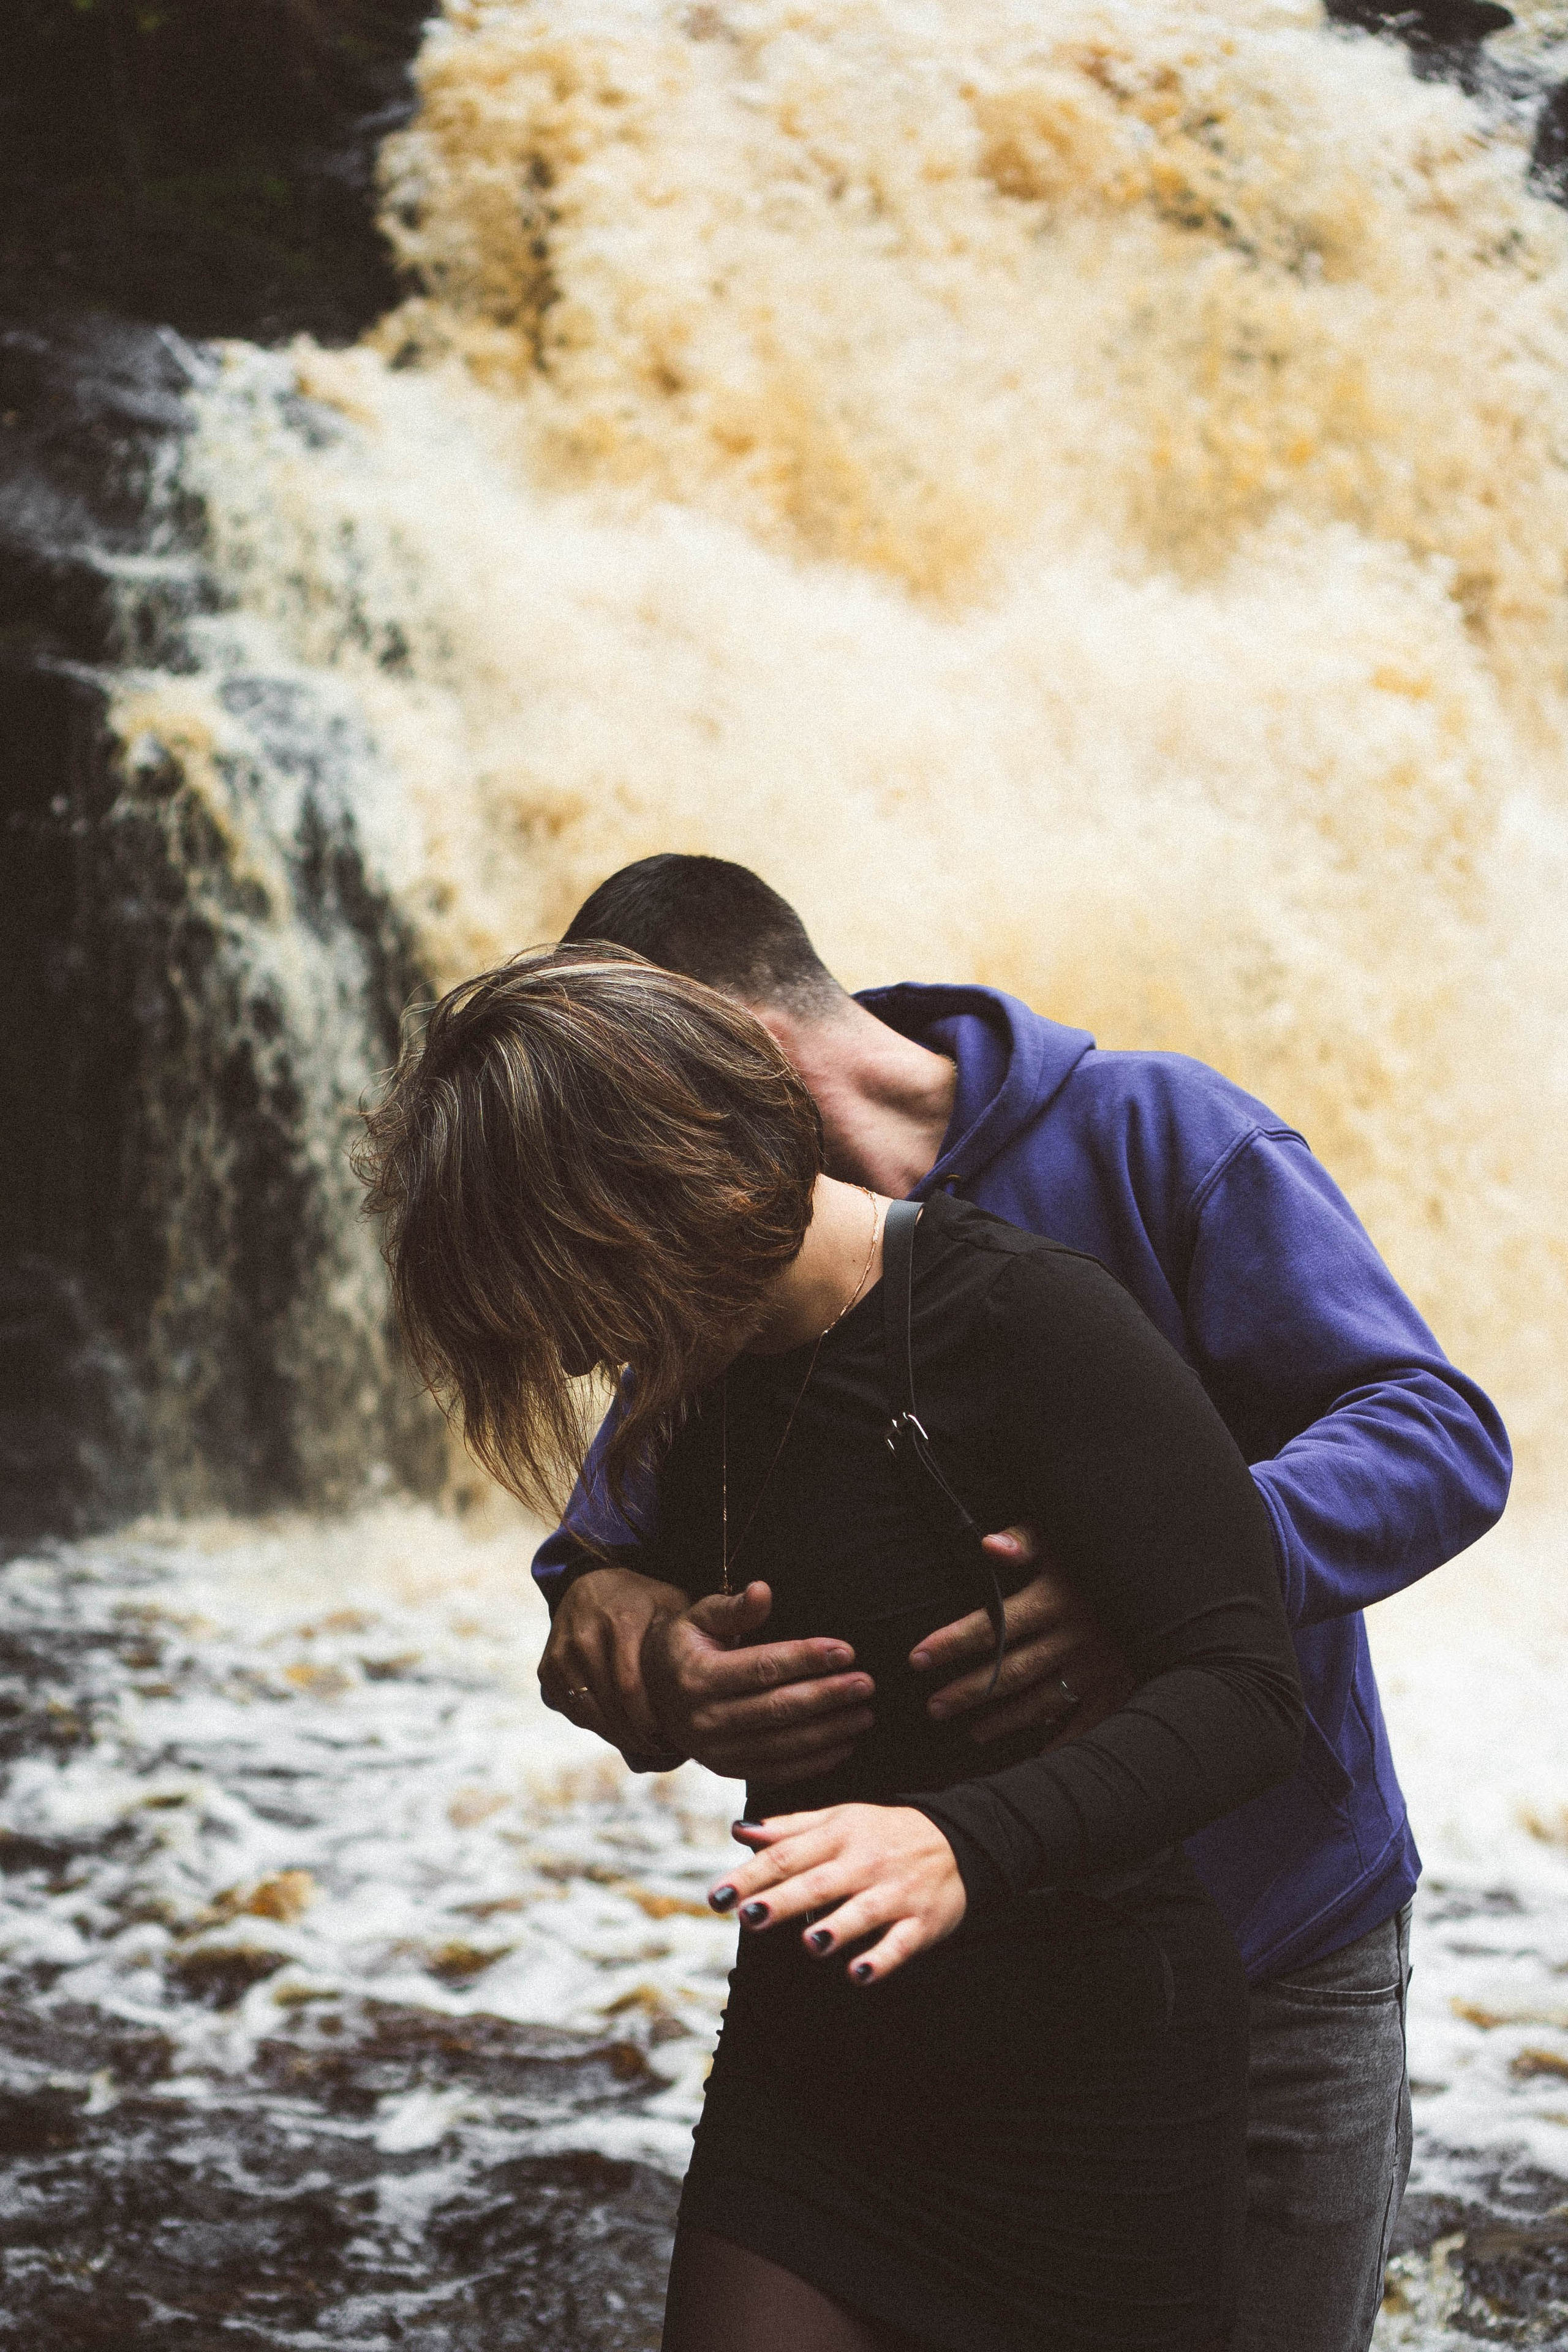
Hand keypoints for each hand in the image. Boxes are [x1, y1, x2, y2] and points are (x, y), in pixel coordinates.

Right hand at [539, 1566, 690, 1761]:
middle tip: (660, 1749)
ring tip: (642, 1745)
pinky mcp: (547, 1667)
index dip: (648, 1720)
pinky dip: (594, 1725)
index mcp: (620, 1622)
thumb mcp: (673, 1605)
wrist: (591, 1584)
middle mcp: (584, 1636)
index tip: (669, 1737)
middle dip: (635, 1735)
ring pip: (587, 1712)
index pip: (630, 1687)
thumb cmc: (644, 1602)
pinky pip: (571, 1709)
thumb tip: (727, 1665)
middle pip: (609, 1705)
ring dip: (615, 1735)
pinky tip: (618, 1729)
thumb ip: (700, 1630)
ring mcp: (561, 1653)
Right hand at [642, 1583, 875, 1782]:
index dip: (806, 1658)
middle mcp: (704, 1719)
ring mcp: (715, 1751)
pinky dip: (813, 1762)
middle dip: (827, 1696)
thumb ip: (733, 1607)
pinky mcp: (727, 1770)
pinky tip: (844, 1744)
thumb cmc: (686, 1644)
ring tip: (864, 1714)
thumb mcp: (699, 1617)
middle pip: (778, 1708)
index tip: (846, 1650)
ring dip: (829, 1731)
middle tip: (865, 1684)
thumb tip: (763, 1590)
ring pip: (783, 1744)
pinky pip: (777, 1771)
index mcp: (697, 1676)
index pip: (763, 1668)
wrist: (653, 1690)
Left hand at [708, 1803, 965, 1983]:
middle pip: (817, 1883)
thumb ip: (788, 1829)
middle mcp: (865, 1862)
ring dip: (837, 1928)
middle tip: (748, 1917)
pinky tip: (859, 1972)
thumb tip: (739, 1831)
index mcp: (839, 1835)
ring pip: (862, 1912)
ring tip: (811, 1942)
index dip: (750, 1876)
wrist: (956, 1840)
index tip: (717, 1895)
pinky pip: (900, 1943)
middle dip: (783, 1900)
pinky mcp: (921, 1922)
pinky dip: (882, 1958)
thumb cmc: (881, 1833)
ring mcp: (895, 1893)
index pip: (787, 1855)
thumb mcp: (838, 1819)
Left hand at [909, 1527, 1135, 1745]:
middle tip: (932, 1708)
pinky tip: (1038, 1754)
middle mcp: (1072, 1639)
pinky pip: (1088, 1722)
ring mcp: (1097, 1667)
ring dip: (1004, 1720)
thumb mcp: (1068, 1535)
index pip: (990, 1625)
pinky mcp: (1121, 1684)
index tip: (916, 1658)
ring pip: (1041, 1703)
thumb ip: (1026, 1540)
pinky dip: (1063, 1742)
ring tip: (972, 1732)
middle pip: (1008, 1672)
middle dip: (966, 1692)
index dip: (950, 1643)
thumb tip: (987, 1545)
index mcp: (1053, 1600)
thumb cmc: (1109, 1552)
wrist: (1174, 1581)